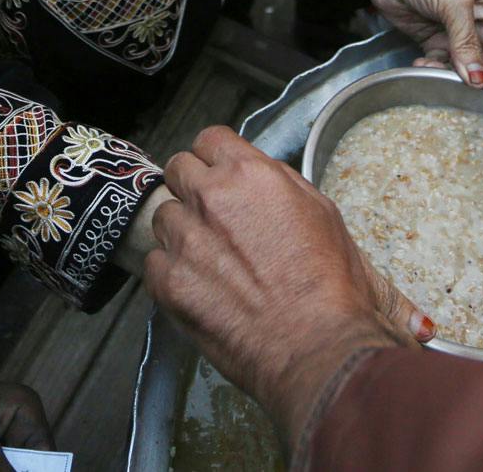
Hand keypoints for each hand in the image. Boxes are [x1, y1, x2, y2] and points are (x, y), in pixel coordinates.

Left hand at [145, 127, 432, 447]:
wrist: (314, 344)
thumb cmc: (328, 283)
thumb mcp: (321, 211)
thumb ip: (278, 182)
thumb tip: (255, 176)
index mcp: (250, 174)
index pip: (209, 139)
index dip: (214, 158)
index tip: (218, 174)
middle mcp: (211, 198)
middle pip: (178, 169)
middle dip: (192, 188)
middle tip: (212, 217)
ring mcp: (185, 238)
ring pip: (163, 215)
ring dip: (181, 231)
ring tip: (210, 259)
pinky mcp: (168, 280)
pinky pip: (154, 261)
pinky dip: (172, 272)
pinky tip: (200, 287)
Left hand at [348, 0, 482, 87]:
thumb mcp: (455, 3)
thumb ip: (467, 41)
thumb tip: (478, 76)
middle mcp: (481, 27)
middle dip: (475, 79)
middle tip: (461, 83)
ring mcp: (457, 36)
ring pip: (464, 71)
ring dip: (450, 76)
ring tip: (435, 69)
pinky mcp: (435, 42)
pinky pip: (441, 66)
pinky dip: (433, 70)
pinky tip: (423, 63)